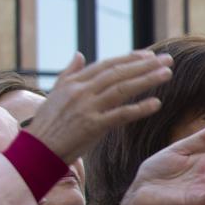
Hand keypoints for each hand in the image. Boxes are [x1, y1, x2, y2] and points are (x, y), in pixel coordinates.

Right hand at [30, 50, 173, 163]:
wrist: (37, 150)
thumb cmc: (48, 123)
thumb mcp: (56, 93)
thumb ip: (70, 72)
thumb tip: (79, 54)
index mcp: (74, 82)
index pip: (108, 65)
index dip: (130, 58)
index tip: (150, 54)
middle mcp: (81, 91)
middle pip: (118, 73)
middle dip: (145, 65)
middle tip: (168, 59)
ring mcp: (87, 108)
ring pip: (122, 89)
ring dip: (147, 80)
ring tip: (167, 74)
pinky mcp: (92, 126)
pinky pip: (120, 115)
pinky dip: (139, 108)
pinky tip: (156, 104)